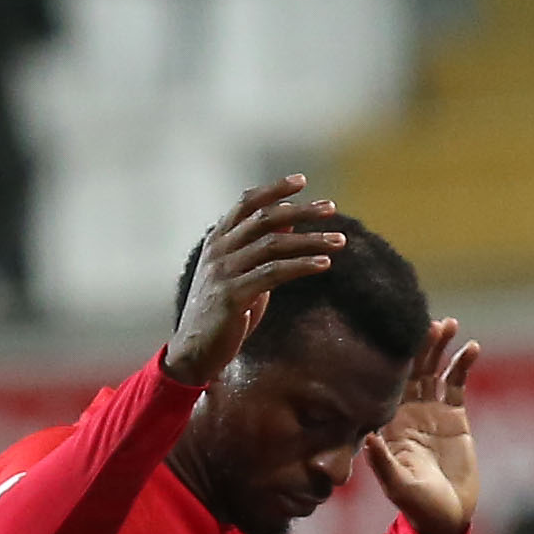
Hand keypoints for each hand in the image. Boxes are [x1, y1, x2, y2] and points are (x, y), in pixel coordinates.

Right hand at [164, 174, 354, 383]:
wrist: (194, 352)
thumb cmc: (222, 312)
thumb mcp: (240, 273)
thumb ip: (259, 248)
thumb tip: (289, 222)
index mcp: (217, 241)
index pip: (246, 203)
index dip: (273, 189)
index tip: (301, 181)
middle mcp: (218, 251)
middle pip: (264, 219)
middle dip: (300, 211)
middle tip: (331, 208)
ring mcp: (223, 272)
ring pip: (273, 244)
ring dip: (310, 240)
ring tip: (340, 241)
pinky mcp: (232, 295)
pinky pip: (273, 273)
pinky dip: (301, 265)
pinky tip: (324, 264)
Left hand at [365, 320, 483, 533]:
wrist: (445, 515)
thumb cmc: (416, 504)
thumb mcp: (398, 486)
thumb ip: (383, 463)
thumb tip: (369, 437)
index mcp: (389, 422)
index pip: (387, 384)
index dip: (393, 360)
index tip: (397, 337)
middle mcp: (408, 411)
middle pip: (412, 369)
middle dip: (419, 346)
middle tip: (429, 323)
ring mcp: (431, 411)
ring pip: (434, 370)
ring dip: (440, 347)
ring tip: (449, 325)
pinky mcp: (455, 416)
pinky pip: (458, 384)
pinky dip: (464, 364)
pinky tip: (472, 347)